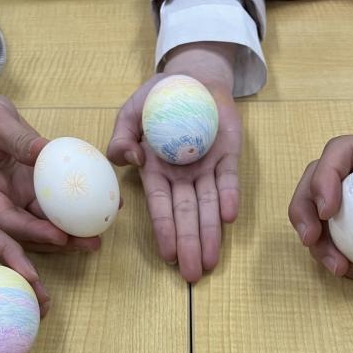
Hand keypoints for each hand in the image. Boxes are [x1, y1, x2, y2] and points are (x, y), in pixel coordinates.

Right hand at [0, 89, 100, 252]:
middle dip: (58, 241)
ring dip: (70, 231)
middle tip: (90, 244)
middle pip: (26, 230)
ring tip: (98, 236)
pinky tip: (102, 208)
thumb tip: (43, 152)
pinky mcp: (30, 191)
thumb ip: (16, 137)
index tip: (59, 236)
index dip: (32, 231)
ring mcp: (14, 197)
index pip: (3, 219)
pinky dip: (75, 209)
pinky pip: (54, 204)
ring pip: (42, 222)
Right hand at [107, 43, 240, 281]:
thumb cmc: (158, 98)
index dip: (165, 231)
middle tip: (193, 274)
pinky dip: (231, 197)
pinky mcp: (229, 157)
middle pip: (187, 216)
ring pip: (210, 206)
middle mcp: (182, 178)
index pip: (161, 208)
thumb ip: (121, 137)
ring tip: (211, 262)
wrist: (193, 77)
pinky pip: (230, 180)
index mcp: (156, 172)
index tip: (168, 257)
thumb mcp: (131, 113)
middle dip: (190, 245)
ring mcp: (207, 169)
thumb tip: (130, 158)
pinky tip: (230, 217)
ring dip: (211, 233)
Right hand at [288, 133, 352, 283]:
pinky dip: (348, 264)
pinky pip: (349, 246)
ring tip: (339, 271)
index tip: (325, 213)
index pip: (341, 153)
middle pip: (323, 184)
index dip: (322, 179)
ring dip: (323, 246)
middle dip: (306, 211)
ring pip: (328, 220)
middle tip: (309, 241)